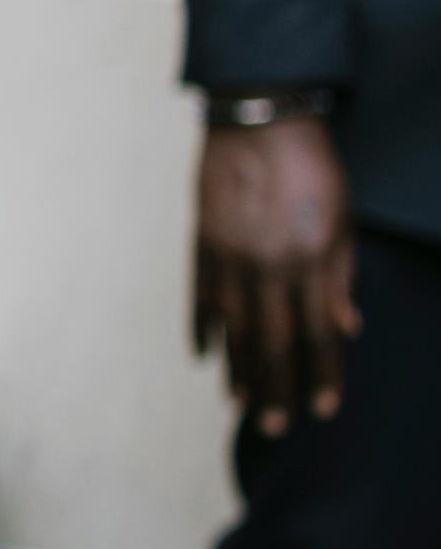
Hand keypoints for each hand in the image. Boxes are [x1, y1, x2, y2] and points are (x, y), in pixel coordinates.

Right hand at [192, 113, 360, 433]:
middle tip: (277, 429)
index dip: (323, 376)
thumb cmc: (314, 167)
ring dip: (238, 372)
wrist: (259, 119)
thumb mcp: (345, 218)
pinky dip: (202, 331)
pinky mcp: (203, 243)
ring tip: (241, 405)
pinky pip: (200, 299)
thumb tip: (348, 329)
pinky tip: (204, 357)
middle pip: (274, 344)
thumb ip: (343, 277)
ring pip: (234, 330)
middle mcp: (270, 267)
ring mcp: (231, 257)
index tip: (324, 410)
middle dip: (278, 390)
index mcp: (312, 260)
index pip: (320, 335)